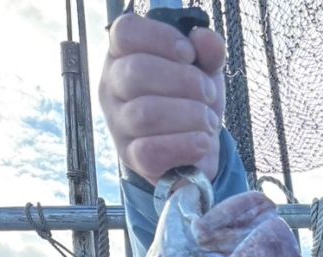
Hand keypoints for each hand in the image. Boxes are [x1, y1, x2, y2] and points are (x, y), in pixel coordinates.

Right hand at [99, 12, 226, 185]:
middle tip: (208, 94)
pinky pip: (150, 151)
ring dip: (190, 116)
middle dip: (185, 81)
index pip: (125, 32)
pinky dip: (185, 146)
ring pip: (145, 113)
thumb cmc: (192, 100)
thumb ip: (207, 51)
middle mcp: (112, 87)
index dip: (161, 38)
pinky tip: (203, 143)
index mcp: (123, 55)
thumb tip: (205, 38)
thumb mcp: (204, 69)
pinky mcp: (131, 157)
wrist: (199, 149)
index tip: (190, 54)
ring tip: (209, 122)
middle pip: (137, 71)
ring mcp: (118, 124)